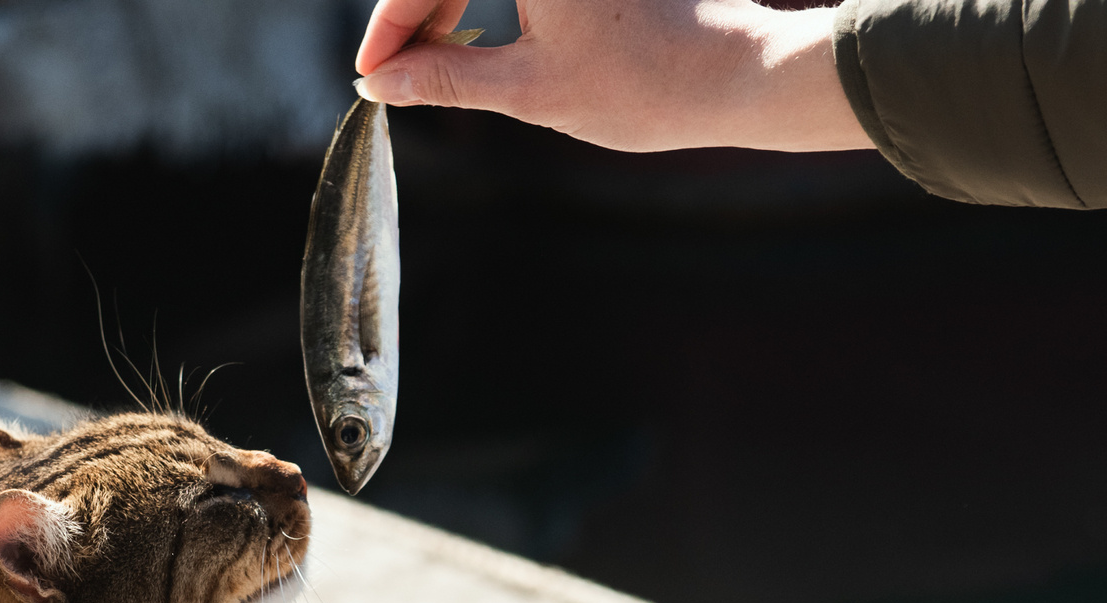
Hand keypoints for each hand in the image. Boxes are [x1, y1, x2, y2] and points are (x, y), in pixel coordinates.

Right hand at [351, 0, 869, 154]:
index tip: (371, 72)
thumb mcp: (530, 89)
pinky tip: (469, 37)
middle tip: (394, 73)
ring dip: (445, 3)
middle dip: (415, 11)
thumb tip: (383, 81)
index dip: (391, 24)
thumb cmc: (643, 84)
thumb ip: (446, 78)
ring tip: (431, 61)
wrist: (736, 73)